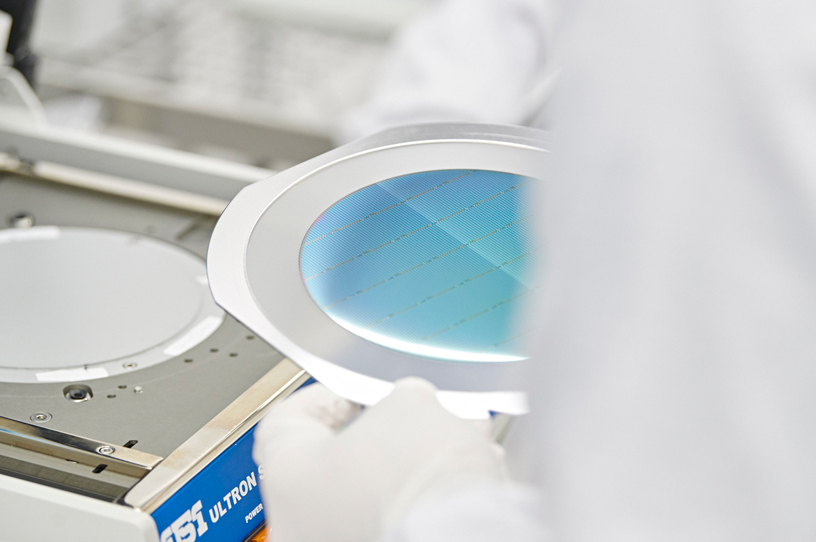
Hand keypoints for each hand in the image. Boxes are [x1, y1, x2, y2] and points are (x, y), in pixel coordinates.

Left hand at [252, 377, 505, 541]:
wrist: (461, 534)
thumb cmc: (418, 480)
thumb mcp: (411, 406)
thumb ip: (401, 398)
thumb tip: (412, 404)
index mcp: (287, 476)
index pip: (288, 420)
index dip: (327, 396)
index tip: (354, 390)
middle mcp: (301, 520)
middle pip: (340, 457)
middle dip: (391, 428)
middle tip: (420, 412)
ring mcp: (338, 541)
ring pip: (375, 489)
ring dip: (417, 461)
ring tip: (459, 443)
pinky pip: (397, 516)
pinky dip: (425, 496)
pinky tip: (462, 480)